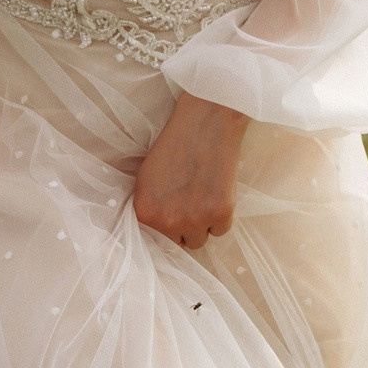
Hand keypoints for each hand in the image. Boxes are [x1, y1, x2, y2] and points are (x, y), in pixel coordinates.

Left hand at [132, 94, 250, 250]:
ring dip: (204, 224)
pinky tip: (218, 192)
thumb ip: (150, 207)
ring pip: (201, 240)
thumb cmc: (174, 145)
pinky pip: (221, 230)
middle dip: (186, 228)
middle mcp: (167, 222)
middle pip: (179, 243)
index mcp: (145, 213)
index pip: (155, 241)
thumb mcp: (147, 178)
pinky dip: (222, 217)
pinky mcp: (221, 214)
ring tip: (205, 197)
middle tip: (192, 203)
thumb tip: (158, 229)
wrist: (205, 124)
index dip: (167, 228)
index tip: (176, 216)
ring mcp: (195, 220)